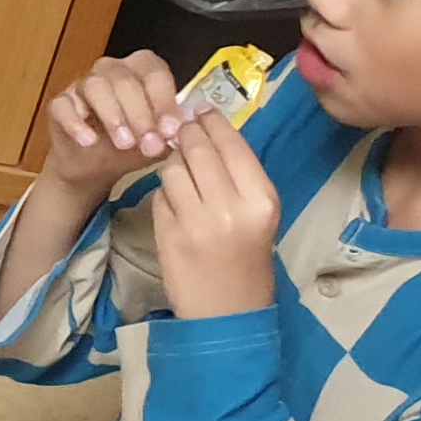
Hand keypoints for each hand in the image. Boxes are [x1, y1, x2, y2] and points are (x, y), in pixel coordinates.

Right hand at [37, 48, 190, 195]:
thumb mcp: (156, 140)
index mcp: (141, 71)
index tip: (170, 129)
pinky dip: (77, 124)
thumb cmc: (129, 147)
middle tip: (148, 143)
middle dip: (140, 114)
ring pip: (95, 87)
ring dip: (113, 116)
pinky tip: (89, 141)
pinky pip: (64, 106)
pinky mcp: (59, 104)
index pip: (155, 73)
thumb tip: (182, 131)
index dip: (163, 101)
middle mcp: (111, 70)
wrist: (94, 167)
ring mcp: (82, 85)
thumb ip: (169, 133)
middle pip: (125, 80)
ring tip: (123, 143)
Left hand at [148, 110, 281, 318]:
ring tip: (180, 170)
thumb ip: (239, 175)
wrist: (228, 310)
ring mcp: (195, 220)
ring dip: (172, 163)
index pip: (231, 144)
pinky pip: (160, 195)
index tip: (199, 110)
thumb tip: (210, 132)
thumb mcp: (258, 213)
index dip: (211, 122)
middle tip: (181, 127)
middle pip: (198, 150)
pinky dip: (164, 191)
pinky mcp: (168, 233)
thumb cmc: (247, 257)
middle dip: (186, 134)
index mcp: (261, 198)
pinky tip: (175, 201)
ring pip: (173, 169)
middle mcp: (230, 206)